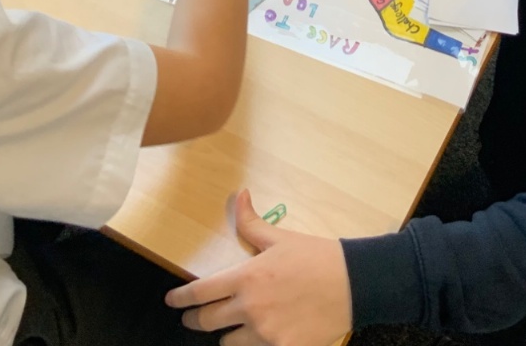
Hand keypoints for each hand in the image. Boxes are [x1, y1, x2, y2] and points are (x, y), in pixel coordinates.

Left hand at [166, 190, 352, 345]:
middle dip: (195, 320)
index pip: (200, 292)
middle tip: (193, 319)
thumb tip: (237, 195)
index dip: (181, 300)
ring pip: (229, 343)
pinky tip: (259, 339)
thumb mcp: (280, 237)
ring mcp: (266, 333)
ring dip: (228, 336)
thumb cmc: (316, 257)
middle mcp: (251, 307)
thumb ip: (251, 222)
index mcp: (246, 277)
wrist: (354, 284)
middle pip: (207, 322)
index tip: (172, 302)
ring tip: (235, 328)